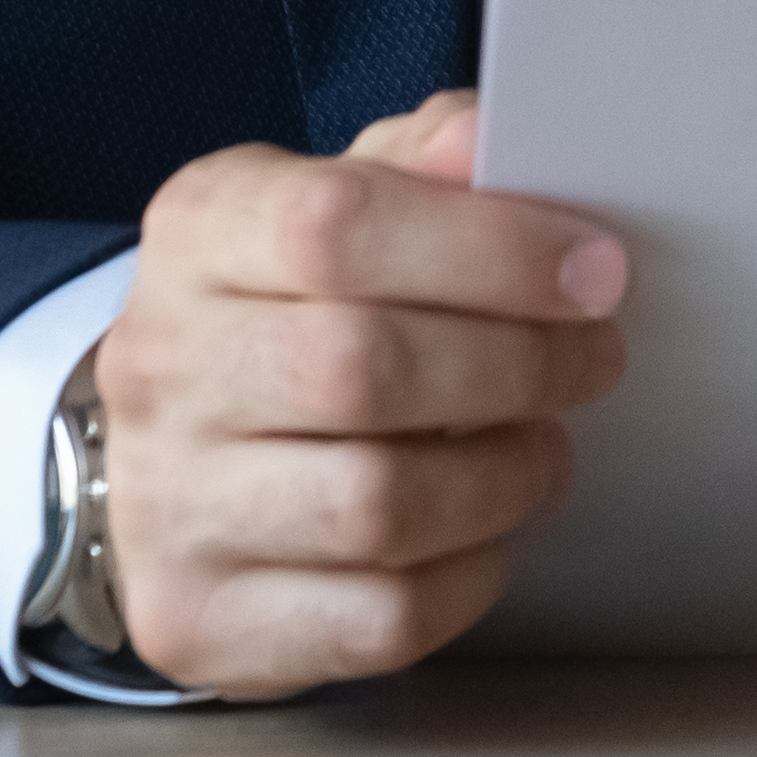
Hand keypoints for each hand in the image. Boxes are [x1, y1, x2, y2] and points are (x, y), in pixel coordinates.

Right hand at [91, 89, 628, 697]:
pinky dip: (463, 578)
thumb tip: (489, 138)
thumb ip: (423, 161)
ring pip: (375, 505)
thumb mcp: (343, 201)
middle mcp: (163, 363)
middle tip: (592, 359)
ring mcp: (165, 502)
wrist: (173, 453)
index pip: (337, 225)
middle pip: (360, 368)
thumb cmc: (293, 311)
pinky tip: (481, 535)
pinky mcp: (196, 617)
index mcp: (199, 231)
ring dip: (500, 478)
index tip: (593, 270)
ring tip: (541, 449)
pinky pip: (373, 618)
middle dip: (516, 365)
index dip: (489, 248)